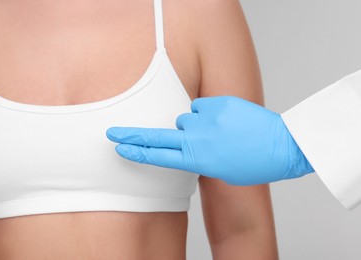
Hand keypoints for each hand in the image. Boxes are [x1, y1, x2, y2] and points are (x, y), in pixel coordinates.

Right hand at [106, 96, 313, 184]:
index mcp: (198, 161)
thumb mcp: (220, 169)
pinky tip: (225, 119)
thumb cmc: (252, 164)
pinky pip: (202, 106)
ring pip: (185, 118)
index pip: (158, 156)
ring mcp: (207, 120)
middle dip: (133, 135)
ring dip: (194, 124)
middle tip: (113, 132)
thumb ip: (197, 155)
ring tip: (217, 130)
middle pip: (157, 135)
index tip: (120, 148)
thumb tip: (184, 136)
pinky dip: (208, 112)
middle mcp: (198, 140)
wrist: (281, 145)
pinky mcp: (217, 103)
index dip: (137, 152)